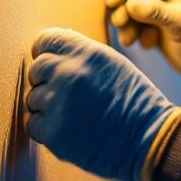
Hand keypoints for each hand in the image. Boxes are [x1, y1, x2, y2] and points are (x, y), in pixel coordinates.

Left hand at [25, 28, 174, 180]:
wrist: (148, 140)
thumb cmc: (133, 101)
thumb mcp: (112, 63)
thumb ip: (81, 53)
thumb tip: (53, 47)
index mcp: (85, 52)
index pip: (45, 40)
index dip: (45, 53)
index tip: (52, 66)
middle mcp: (69, 72)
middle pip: (36, 69)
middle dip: (47, 82)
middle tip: (68, 97)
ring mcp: (58, 102)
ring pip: (33, 99)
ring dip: (47, 108)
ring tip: (75, 115)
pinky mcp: (53, 131)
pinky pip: (32, 124)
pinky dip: (46, 130)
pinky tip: (69, 130)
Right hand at [105, 0, 180, 83]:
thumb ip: (157, 13)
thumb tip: (130, 4)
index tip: (115, 1)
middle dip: (122, 1)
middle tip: (119, 22)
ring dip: (123, 19)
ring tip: (130, 39)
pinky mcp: (145, 12)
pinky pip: (126, 14)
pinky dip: (128, 28)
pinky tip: (144, 43)